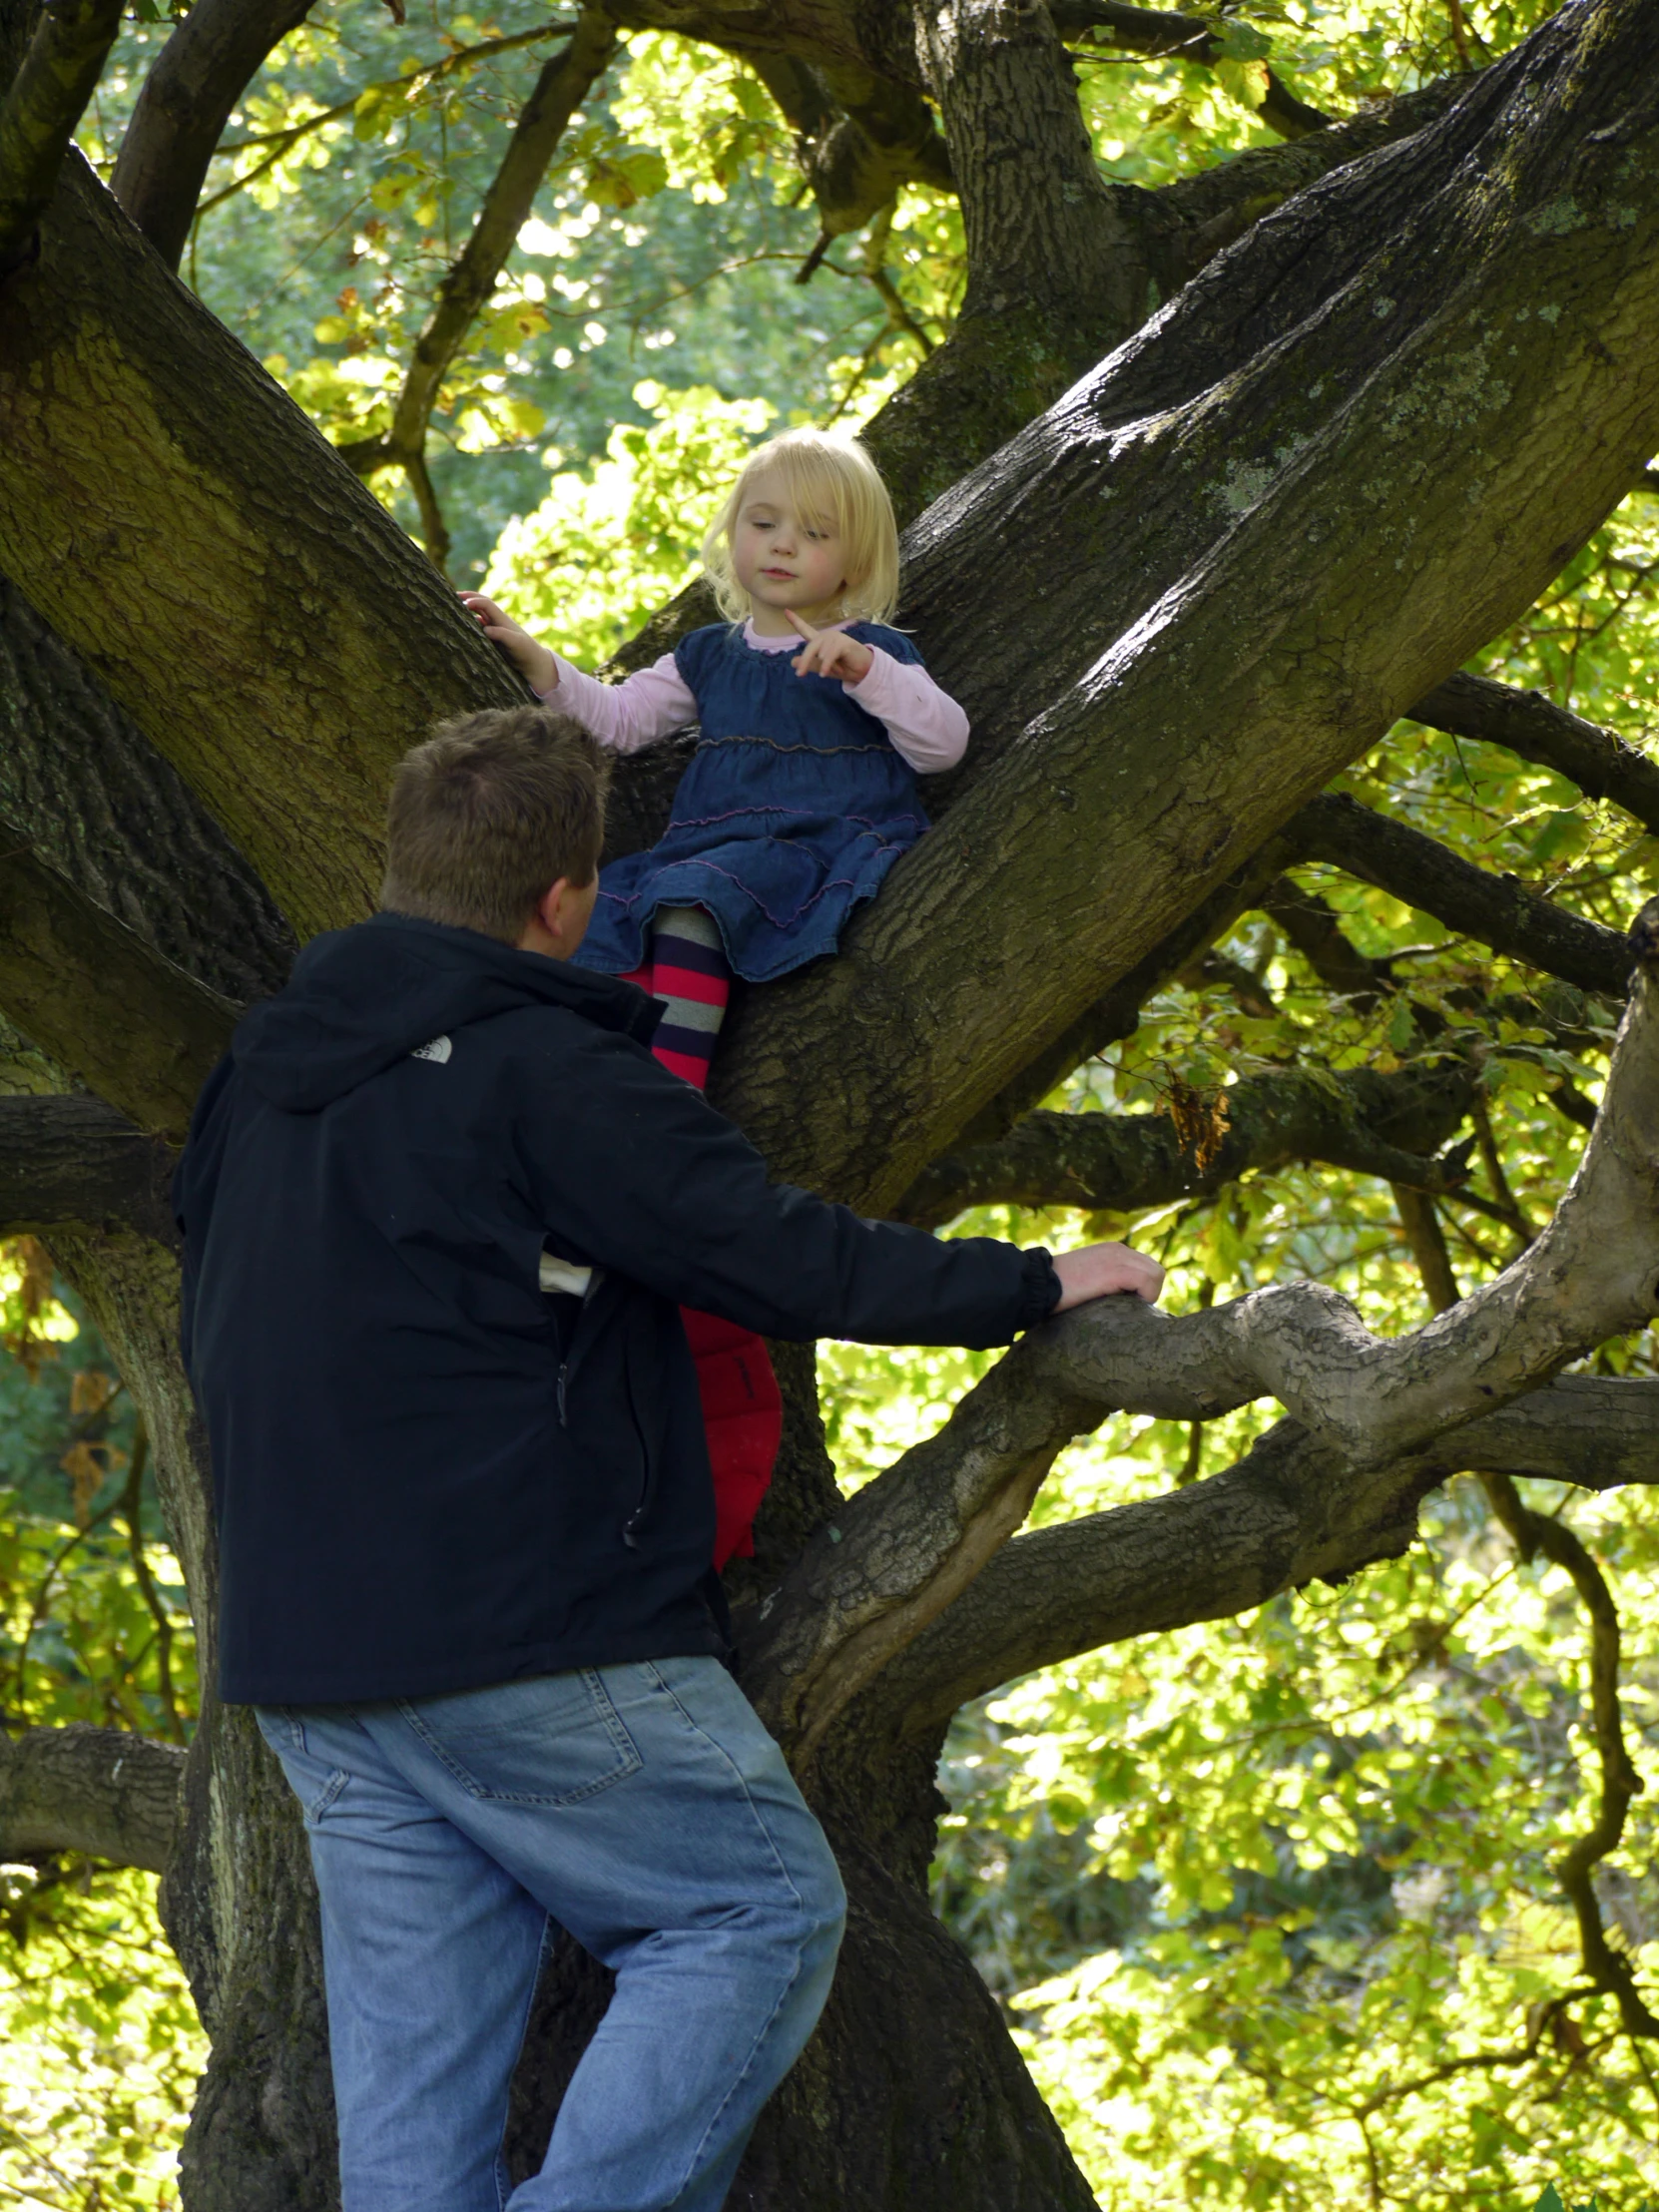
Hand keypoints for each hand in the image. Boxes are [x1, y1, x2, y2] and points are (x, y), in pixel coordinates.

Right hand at [459, 593, 556, 693]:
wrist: (533, 664)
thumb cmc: (526, 651)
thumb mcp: (516, 643)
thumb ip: (502, 635)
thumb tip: (485, 629)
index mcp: (502, 619)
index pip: (486, 604)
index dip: (475, 600)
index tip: (463, 602)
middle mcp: (496, 622)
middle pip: (480, 604)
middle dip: (468, 598)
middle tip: (452, 596)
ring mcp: (494, 630)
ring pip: (477, 615)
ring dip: (466, 610)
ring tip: (452, 608)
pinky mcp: (491, 640)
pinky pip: (478, 628)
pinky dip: (469, 624)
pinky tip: (460, 626)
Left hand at [787, 610, 873, 682]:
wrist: (864, 671)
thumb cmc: (845, 667)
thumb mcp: (824, 669)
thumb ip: (810, 665)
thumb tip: (793, 661)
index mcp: (821, 642)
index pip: (806, 630)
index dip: (796, 621)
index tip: (786, 611)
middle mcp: (827, 637)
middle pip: (811, 646)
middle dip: (805, 661)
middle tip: (799, 675)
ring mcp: (836, 638)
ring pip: (820, 652)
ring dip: (824, 666)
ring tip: (835, 672)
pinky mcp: (844, 643)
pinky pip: (829, 655)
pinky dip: (827, 665)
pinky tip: (825, 674)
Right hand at [1050, 1242, 1164, 1313]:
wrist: (1037, 1283)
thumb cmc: (1056, 1290)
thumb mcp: (1086, 1279)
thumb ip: (1104, 1281)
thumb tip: (1123, 1301)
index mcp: (1112, 1250)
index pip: (1146, 1266)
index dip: (1142, 1288)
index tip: (1127, 1304)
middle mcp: (1119, 1249)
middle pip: (1155, 1270)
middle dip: (1149, 1292)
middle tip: (1129, 1309)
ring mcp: (1118, 1257)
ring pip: (1156, 1275)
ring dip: (1147, 1296)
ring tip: (1126, 1309)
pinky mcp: (1117, 1270)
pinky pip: (1148, 1282)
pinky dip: (1144, 1297)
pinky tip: (1125, 1307)